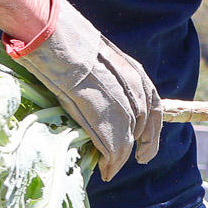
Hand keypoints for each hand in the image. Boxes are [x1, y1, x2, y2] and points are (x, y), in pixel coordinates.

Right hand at [6, 0, 162, 180]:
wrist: (54, 38)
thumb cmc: (64, 37)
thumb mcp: (94, 53)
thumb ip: (102, 72)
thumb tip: (91, 81)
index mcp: (135, 72)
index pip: (153, 106)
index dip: (151, 127)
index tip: (146, 142)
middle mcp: (135, 90)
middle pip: (143, 126)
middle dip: (139, 144)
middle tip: (133, 158)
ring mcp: (122, 106)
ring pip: (127, 141)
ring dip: (119, 157)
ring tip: (111, 167)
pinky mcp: (106, 121)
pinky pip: (114, 150)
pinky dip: (111, 164)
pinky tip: (105, 170)